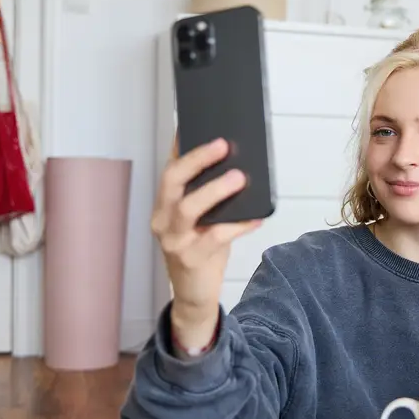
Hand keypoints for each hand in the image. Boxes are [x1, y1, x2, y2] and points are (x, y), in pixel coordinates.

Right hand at [151, 137, 261, 349]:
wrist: (195, 295)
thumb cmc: (201, 251)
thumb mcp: (201, 221)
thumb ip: (208, 197)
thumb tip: (236, 165)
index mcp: (164, 206)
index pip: (169, 169)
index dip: (180, 147)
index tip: (192, 123)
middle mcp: (162, 220)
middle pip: (173, 182)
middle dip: (197, 160)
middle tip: (223, 145)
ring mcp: (174, 241)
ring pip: (189, 208)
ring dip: (216, 190)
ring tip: (240, 178)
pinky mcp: (190, 259)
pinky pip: (215, 237)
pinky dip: (237, 225)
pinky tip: (255, 217)